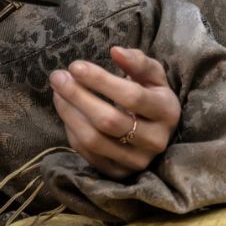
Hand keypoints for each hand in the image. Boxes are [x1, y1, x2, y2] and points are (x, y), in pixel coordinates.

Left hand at [49, 46, 181, 180]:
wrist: (157, 131)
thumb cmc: (152, 96)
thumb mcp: (153, 76)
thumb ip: (138, 61)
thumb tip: (115, 51)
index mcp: (168, 111)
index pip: (132, 96)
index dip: (101, 81)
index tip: (76, 66)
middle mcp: (156, 140)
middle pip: (109, 121)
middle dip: (78, 96)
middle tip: (58, 77)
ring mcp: (137, 161)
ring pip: (94, 140)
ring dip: (69, 114)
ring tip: (57, 92)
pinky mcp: (118, 173)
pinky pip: (87, 153)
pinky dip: (72, 131)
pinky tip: (67, 111)